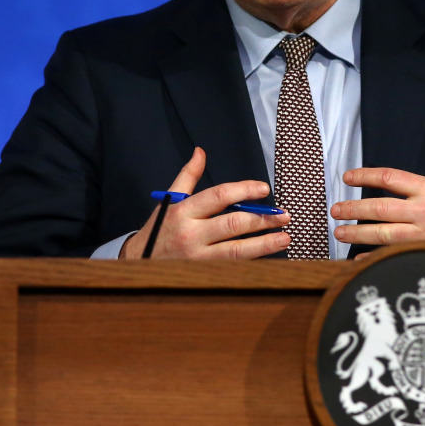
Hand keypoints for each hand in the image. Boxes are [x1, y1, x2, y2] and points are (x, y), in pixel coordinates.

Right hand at [121, 147, 290, 259]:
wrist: (139, 262)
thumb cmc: (160, 229)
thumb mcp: (170, 200)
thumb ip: (188, 175)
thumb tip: (200, 152)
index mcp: (184, 211)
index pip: (219, 196)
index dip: (244, 190)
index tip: (264, 189)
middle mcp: (192, 234)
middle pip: (233, 224)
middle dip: (262, 219)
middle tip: (284, 215)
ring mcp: (198, 258)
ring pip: (237, 251)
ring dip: (264, 244)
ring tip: (285, 238)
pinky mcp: (204, 274)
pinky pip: (233, 266)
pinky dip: (252, 260)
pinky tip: (268, 254)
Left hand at [330, 118, 424, 257]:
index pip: (390, 178)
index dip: (365, 176)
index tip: (348, 177)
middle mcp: (423, 211)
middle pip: (380, 209)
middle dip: (353, 209)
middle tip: (335, 210)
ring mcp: (423, 235)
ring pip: (383, 235)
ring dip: (358, 234)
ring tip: (340, 232)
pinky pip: (394, 256)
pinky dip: (375, 259)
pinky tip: (359, 259)